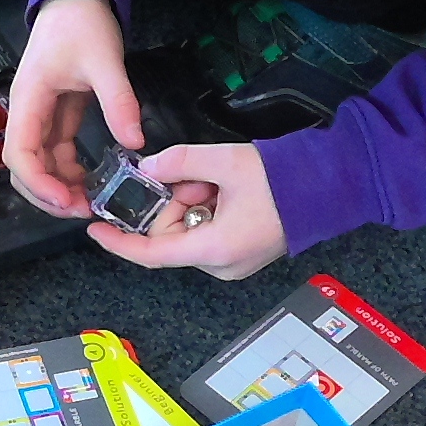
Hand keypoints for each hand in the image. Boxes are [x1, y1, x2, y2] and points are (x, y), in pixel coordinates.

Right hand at [5, 0, 143, 218]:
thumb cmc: (82, 22)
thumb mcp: (105, 60)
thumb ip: (118, 101)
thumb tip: (135, 144)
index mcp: (28, 100)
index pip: (20, 154)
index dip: (40, 184)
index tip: (68, 201)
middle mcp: (28, 112)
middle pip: (24, 167)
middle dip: (47, 194)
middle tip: (83, 211)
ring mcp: (40, 114)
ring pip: (40, 163)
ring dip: (59, 186)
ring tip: (91, 202)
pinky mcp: (56, 113)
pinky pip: (57, 151)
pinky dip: (70, 171)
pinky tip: (92, 182)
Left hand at [87, 143, 287, 278]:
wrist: (332, 186)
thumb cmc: (283, 178)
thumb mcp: (224, 160)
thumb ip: (178, 162)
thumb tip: (148, 167)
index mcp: (214, 249)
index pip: (152, 253)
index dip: (119, 242)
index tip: (94, 229)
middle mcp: (221, 265)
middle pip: (171, 236)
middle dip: (172, 201)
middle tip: (196, 175)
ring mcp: (233, 262)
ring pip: (188, 230)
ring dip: (191, 201)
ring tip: (217, 180)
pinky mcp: (242, 252)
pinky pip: (207, 230)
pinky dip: (206, 207)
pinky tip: (225, 189)